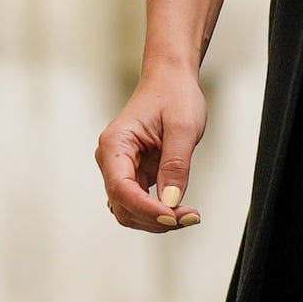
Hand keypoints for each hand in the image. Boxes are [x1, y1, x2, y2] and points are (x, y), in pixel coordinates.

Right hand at [100, 62, 210, 231]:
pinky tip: (181, 210)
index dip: (147, 209)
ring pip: (129, 210)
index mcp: (115, 145)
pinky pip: (139, 203)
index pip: (121, 189)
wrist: (170, 80)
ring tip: (189, 215)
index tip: (175, 217)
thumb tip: (170, 202)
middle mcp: (111, 160)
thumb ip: (175, 165)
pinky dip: (158, 212)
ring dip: (156, 220)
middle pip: (123, 206)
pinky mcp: (134, 174)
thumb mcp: (182, 127)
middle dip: (155, 219)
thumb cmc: (175, 96)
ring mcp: (121, 169)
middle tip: (191, 217)